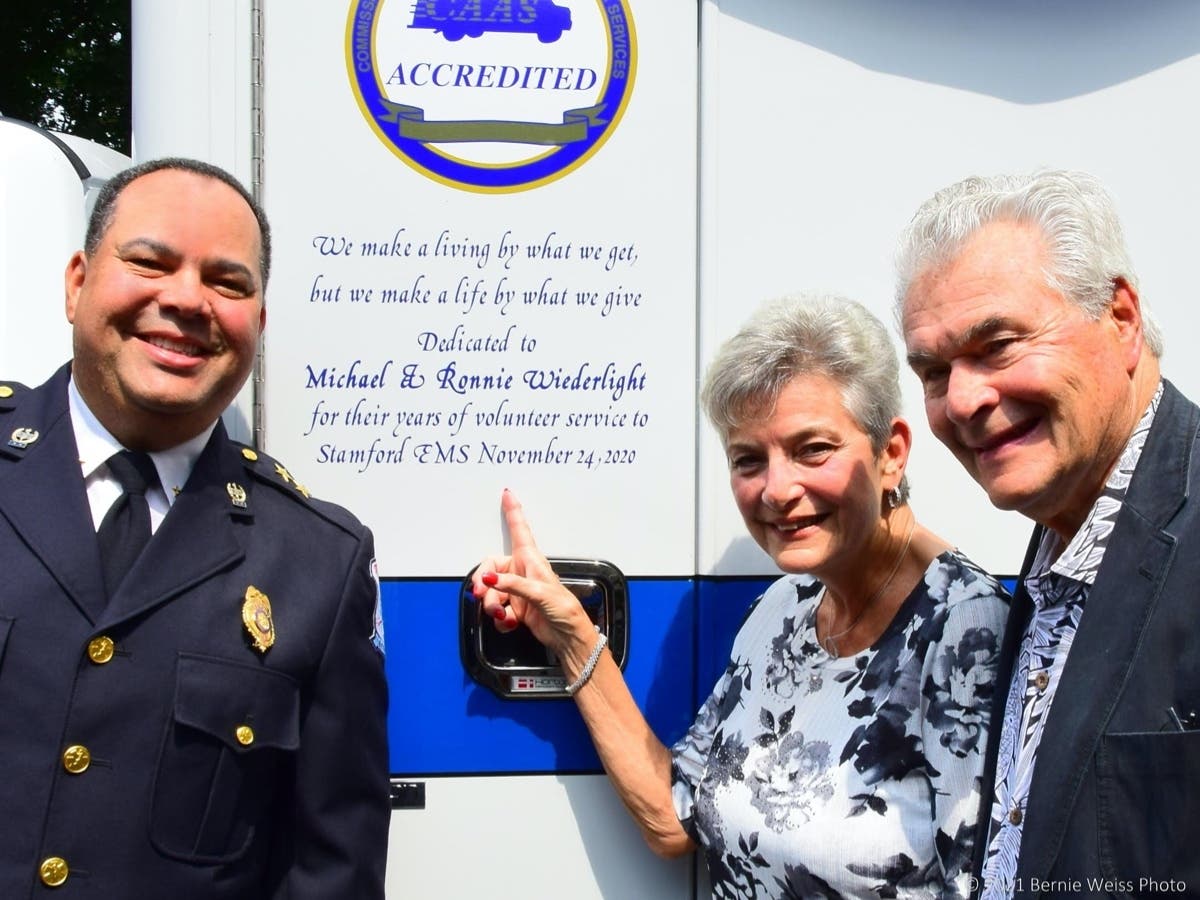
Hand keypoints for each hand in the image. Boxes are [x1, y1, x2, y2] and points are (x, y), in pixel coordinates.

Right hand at [470, 490, 593, 652]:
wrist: (568, 637)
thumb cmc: (565, 609)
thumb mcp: (541, 592)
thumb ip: (514, 584)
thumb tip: (492, 579)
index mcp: (531, 560)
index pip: (519, 530)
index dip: (513, 511)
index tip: (507, 494)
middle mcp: (522, 573)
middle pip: (490, 568)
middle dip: (484, 582)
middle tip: (482, 594)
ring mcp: (517, 591)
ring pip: (491, 592)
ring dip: (492, 605)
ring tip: (501, 615)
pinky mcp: (515, 609)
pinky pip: (497, 609)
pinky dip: (500, 619)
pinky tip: (510, 623)